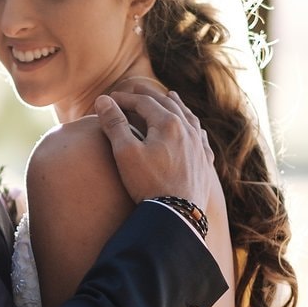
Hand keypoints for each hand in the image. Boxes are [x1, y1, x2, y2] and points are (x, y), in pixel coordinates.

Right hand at [95, 85, 216, 207]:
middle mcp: (188, 130)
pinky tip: (195, 129)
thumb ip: (114, 124)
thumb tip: (103, 100)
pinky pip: (201, 138)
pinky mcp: (204, 163)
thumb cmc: (148, 184)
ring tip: (171, 97)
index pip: (144, 103)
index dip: (125, 99)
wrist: (177, 215)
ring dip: (177, 105)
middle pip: (167, 105)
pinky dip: (194, 127)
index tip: (110, 99)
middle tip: (137, 90)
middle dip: (149, 96)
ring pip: (188, 118)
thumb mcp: (125, 153)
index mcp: (168, 123)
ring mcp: (199, 146)